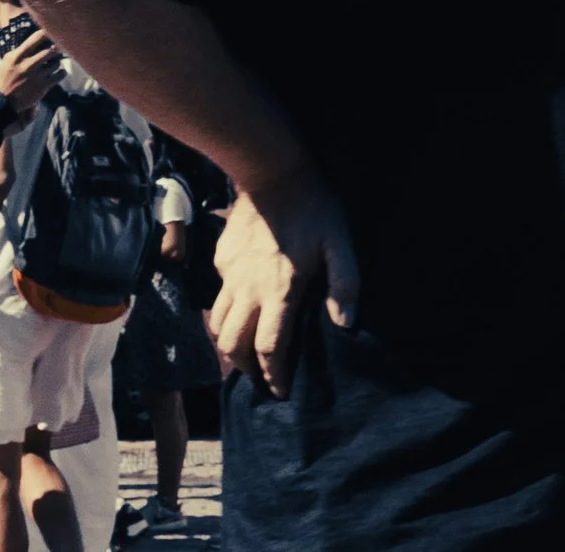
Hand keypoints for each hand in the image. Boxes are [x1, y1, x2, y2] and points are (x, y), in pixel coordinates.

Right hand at [0, 32, 62, 112]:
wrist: (1, 101)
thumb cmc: (4, 78)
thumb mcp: (8, 61)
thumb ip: (20, 50)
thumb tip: (36, 38)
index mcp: (17, 56)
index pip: (36, 38)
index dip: (47, 33)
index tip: (53, 32)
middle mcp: (27, 64)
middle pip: (51, 50)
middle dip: (57, 50)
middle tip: (58, 50)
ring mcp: (35, 76)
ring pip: (56, 63)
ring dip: (56, 64)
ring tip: (51, 65)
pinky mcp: (43, 86)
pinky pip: (60, 74)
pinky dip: (61, 73)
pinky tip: (57, 73)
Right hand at [209, 168, 358, 399]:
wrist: (273, 174)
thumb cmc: (314, 208)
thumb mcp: (341, 243)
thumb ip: (345, 283)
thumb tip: (346, 323)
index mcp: (279, 291)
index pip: (270, 348)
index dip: (274, 375)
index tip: (280, 391)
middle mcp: (247, 290)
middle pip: (233, 345)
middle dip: (245, 368)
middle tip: (261, 377)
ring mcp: (228, 276)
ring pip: (218, 325)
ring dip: (230, 346)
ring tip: (246, 353)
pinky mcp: (219, 262)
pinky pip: (218, 297)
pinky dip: (226, 313)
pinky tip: (243, 309)